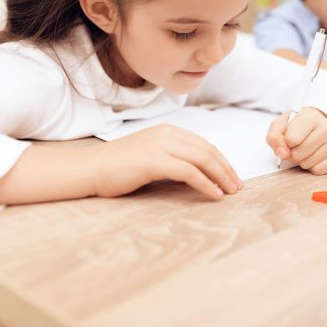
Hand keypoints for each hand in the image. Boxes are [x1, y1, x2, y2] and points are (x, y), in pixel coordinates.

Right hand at [92, 124, 242, 199]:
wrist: (88, 169)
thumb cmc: (116, 168)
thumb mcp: (150, 158)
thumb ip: (172, 160)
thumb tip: (196, 176)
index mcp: (168, 131)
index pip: (204, 145)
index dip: (222, 161)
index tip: (232, 176)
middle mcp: (167, 134)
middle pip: (208, 150)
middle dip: (226, 169)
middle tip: (238, 186)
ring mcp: (160, 146)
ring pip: (203, 159)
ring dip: (221, 177)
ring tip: (230, 192)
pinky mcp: (154, 161)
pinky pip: (189, 172)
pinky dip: (206, 184)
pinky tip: (214, 195)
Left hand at [266, 107, 326, 174]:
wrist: (315, 124)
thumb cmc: (295, 126)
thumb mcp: (280, 125)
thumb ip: (274, 137)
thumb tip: (283, 154)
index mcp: (310, 115)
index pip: (290, 140)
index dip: (285, 142)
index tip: (289, 136)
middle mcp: (326, 127)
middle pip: (298, 154)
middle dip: (292, 153)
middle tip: (297, 145)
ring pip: (307, 164)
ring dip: (301, 160)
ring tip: (306, 148)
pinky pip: (318, 170)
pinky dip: (312, 167)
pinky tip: (314, 155)